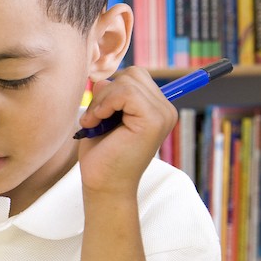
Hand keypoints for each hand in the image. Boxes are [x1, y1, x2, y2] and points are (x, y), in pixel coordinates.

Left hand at [76, 67, 177, 192]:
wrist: (104, 186)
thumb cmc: (102, 156)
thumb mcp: (103, 116)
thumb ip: (108, 96)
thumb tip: (102, 80)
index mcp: (156, 108)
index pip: (135, 76)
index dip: (110, 90)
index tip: (97, 115)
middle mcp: (165, 110)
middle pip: (132, 74)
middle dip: (105, 93)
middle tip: (95, 119)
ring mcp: (162, 114)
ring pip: (127, 81)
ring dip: (102, 101)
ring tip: (95, 123)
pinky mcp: (154, 120)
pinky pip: (126, 93)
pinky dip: (105, 104)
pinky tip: (97, 122)